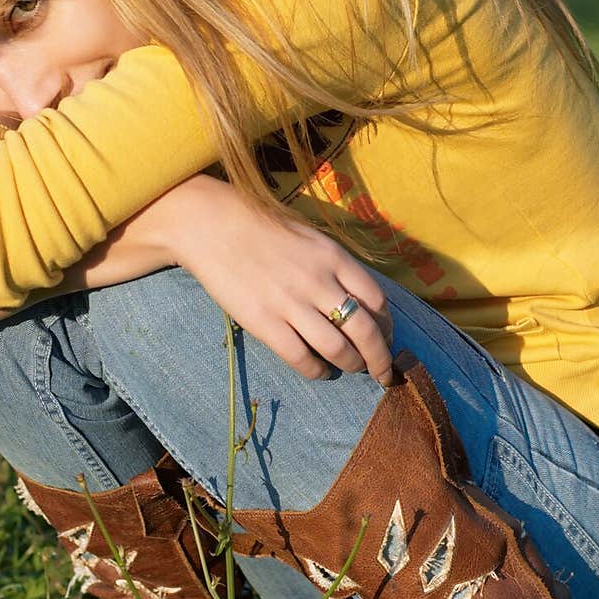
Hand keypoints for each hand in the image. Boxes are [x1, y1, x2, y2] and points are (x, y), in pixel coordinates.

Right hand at [170, 176, 393, 384]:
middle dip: (380, 359)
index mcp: (334, 257)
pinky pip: (302, 357)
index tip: (387, 338)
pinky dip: (318, 371)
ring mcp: (291, 304)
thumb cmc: (261, 228)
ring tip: (352, 369)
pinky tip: (321, 372)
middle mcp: (318, 281)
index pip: (377, 300)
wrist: (210, 226)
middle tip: (383, 372)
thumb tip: (357, 299)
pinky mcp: (264, 323)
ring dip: (352, 365)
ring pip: (338, 349)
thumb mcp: (309, 238)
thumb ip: (334, 265)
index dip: (387, 326)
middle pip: (365, 331)